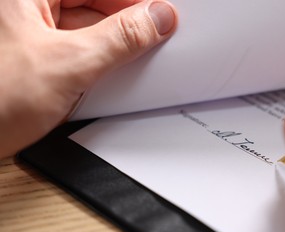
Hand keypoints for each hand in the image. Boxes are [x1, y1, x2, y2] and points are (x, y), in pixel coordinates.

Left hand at [0, 0, 176, 157]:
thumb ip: (120, 39)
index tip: (160, 14)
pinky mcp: (38, 59)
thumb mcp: (69, 64)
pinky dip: (97, 63)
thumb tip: (156, 18)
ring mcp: (32, 34)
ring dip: (112, 47)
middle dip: (124, 25)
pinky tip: (109, 76)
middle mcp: (28, 9)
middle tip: (151, 41)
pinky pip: (78, 52)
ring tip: (130, 62)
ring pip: (87, 29)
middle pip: (92, 6)